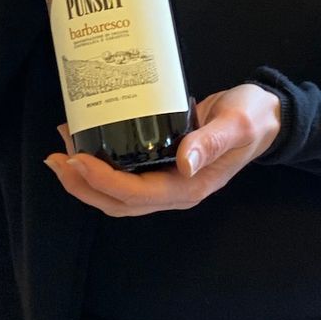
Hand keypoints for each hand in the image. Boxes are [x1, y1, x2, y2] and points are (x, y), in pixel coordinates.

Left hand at [44, 84, 281, 215]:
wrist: (265, 116)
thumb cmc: (252, 118)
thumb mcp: (237, 124)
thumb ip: (212, 141)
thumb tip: (184, 162)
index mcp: (190, 187)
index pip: (136, 194)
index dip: (103, 181)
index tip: (76, 159)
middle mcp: (175, 191)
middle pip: (118, 202)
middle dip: (82, 184)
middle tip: (55, 159)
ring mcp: (168, 181)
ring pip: (117, 194)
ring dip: (85, 178)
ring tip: (62, 150)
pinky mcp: (162, 165)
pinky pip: (125, 175)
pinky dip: (100, 165)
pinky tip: (86, 142)